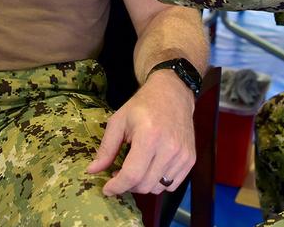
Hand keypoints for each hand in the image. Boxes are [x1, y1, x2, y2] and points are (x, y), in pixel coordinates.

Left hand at [86, 71, 195, 195]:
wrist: (173, 94)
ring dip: (143, 184)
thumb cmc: (143, 105)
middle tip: (119, 174)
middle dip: (127, 185)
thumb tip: (92, 171)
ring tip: (136, 169)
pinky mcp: (190, 159)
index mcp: (149, 136)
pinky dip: (159, 182)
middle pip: (144, 184)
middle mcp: (169, 148)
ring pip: (158, 188)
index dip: (117, 186)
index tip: (107, 189)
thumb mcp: (119, 121)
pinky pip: (172, 185)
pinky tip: (152, 168)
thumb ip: (106, 148)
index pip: (132, 174)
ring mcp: (182, 155)